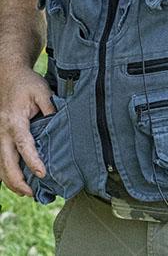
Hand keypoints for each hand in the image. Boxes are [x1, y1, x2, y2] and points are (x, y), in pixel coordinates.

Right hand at [0, 67, 53, 196]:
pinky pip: (0, 158)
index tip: (42, 174)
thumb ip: (51, 109)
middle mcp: (2, 131)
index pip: (24, 145)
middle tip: (31, 193)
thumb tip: (60, 127)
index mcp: (14, 121)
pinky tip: (16, 181)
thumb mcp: (43, 92)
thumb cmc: (27, 83)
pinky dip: (6, 172)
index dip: (33, 161)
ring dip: (10, 180)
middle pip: (5, 162)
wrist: (8, 75)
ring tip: (25, 192)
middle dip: (16, 180)